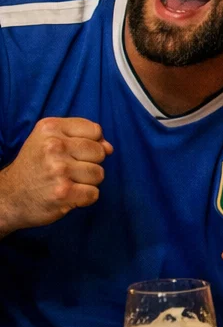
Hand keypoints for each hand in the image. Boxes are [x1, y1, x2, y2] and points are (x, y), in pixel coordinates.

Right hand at [0, 117, 112, 234]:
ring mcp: (58, 170)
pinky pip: (94, 193)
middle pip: (99, 152)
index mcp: (49, 128)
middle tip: (67, 169)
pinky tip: (67, 195)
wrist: (9, 196)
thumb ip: (83, 137)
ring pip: (98, 173)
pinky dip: (84, 198)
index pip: (95, 130)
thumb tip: (109, 148)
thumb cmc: (35, 166)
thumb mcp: (50, 140)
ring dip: (87, 182)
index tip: (72, 152)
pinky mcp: (63, 192)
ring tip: (66, 182)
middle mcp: (53, 146)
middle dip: (90, 163)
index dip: (90, 143)